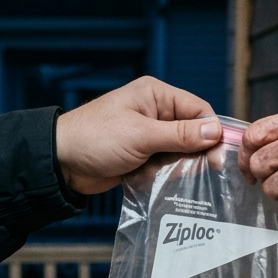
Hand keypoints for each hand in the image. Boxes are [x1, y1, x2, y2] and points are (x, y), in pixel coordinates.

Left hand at [56, 77, 221, 194]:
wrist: (59, 164)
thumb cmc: (95, 139)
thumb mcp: (141, 136)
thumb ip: (180, 135)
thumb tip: (216, 131)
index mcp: (156, 96)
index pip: (199, 110)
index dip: (211, 132)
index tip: (218, 157)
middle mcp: (156, 112)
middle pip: (193, 133)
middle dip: (194, 153)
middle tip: (200, 173)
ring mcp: (149, 135)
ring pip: (181, 152)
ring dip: (177, 167)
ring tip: (169, 177)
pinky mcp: (143, 155)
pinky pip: (166, 165)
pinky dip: (165, 175)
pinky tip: (158, 182)